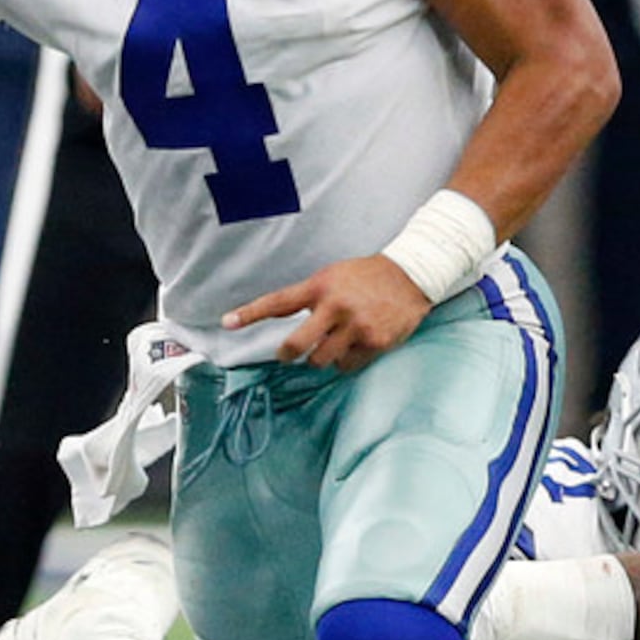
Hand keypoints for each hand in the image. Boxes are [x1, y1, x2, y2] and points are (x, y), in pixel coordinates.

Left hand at [224, 254, 429, 370]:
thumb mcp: (334, 276)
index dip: (251, 313)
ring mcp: (356, 326)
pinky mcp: (374, 341)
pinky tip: (357, 345)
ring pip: (321, 360)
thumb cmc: (367, 276)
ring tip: (334, 344)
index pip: (279, 301)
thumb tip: (285, 317)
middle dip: (288, 353)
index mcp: (321, 287)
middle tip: (287, 354)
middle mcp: (335, 306)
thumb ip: (310, 297)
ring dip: (322, 357)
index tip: (227, 322)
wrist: (411, 275)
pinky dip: (348, 360)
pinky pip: (348, 365)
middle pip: (297, 344)